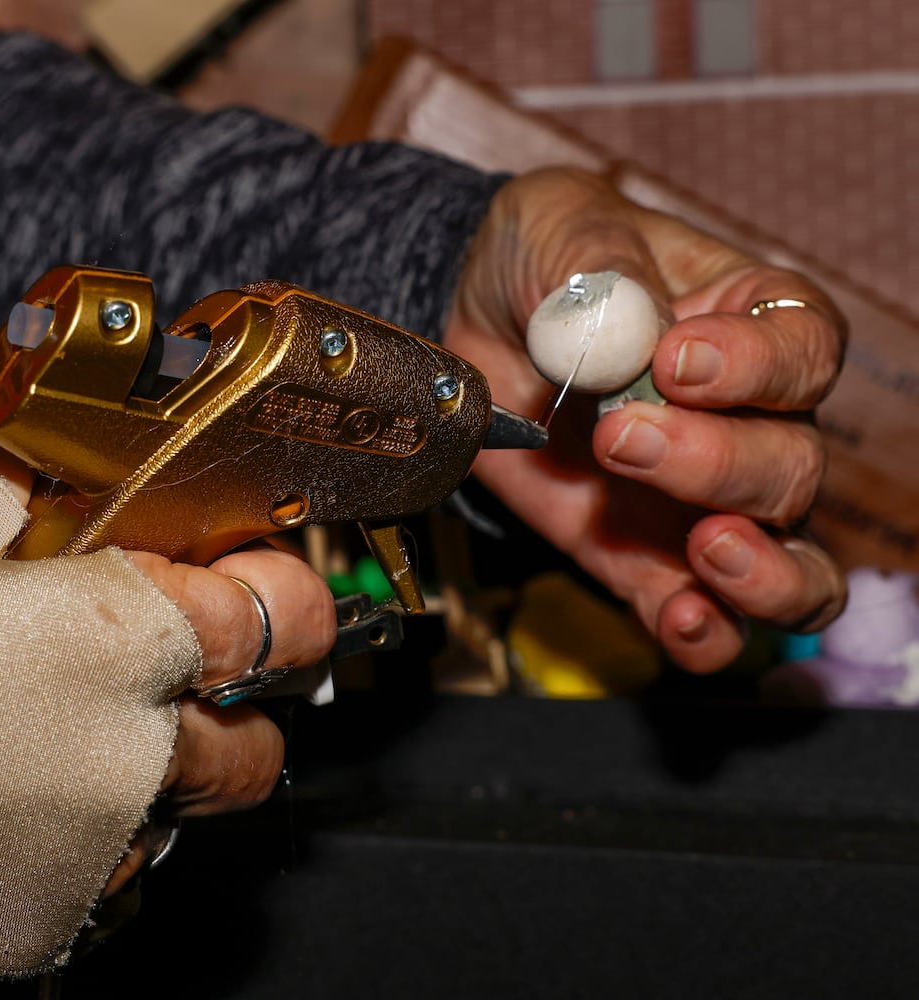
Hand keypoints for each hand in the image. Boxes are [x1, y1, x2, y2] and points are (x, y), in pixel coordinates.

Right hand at [0, 426, 336, 892]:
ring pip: (178, 812)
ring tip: (49, 727)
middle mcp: (123, 756)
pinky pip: (99, 870)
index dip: (269, 587)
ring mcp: (84, 851)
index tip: (251, 579)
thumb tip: (75, 458)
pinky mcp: (36, 917)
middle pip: (255, 742)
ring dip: (146, 768)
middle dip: (226, 703)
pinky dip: (71, 830)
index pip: (276, 617)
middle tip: (159, 669)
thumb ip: (33, 471)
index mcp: (112, 637)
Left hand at [446, 167, 847, 672]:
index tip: (678, 363)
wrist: (466, 319)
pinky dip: (704, 633)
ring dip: (764, 574)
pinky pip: (704, 615)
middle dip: (718, 463)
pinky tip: (683, 623)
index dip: (757, 368)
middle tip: (620, 437)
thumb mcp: (562, 229)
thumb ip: (602, 272)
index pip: (805, 352)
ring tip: (708, 554)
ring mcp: (702, 501)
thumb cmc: (539, 258)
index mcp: (751, 321)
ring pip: (792, 560)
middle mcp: (749, 419)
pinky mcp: (643, 557)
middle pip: (793, 464)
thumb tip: (630, 336)